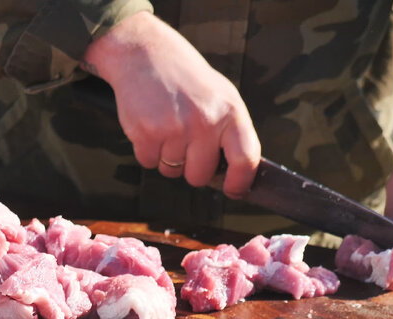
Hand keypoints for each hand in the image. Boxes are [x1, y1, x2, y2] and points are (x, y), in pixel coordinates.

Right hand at [82, 12, 260, 197]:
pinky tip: (150, 125)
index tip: (233, 190)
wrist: (146, 55)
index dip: (240, 182)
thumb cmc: (186, 80)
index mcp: (230, 112)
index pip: (246, 159)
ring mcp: (175, 128)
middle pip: (200, 176)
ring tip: (166, 125)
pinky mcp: (147, 133)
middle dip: (190, 168)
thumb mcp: (220, 97)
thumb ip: (230, 133)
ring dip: (166, 156)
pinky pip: (149, 163)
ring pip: (172, 171)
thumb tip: (236, 175)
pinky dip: (147, 151)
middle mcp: (206, 121)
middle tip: (184, 142)